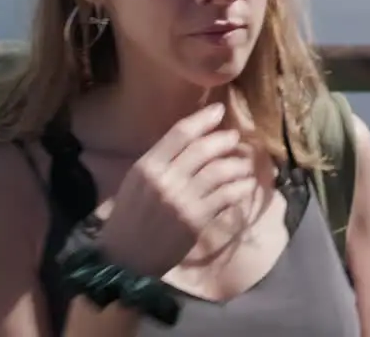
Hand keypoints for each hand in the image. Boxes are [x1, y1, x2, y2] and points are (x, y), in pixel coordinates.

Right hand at [97, 102, 257, 277]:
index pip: (180, 134)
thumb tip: (196, 140)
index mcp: (147, 166)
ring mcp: (182, 200)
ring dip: (238, 164)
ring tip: (244, 165)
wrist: (123, 258)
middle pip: (203, 149)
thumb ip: (163, 161)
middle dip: (225, 140)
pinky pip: (226, 196)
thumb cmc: (130, 217)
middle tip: (235, 139)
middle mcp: (165, 180)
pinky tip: (246, 185)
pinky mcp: (196, 220)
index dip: (203, 119)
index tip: (219, 111)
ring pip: (220, 171)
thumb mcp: (138, 182)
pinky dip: (240, 187)